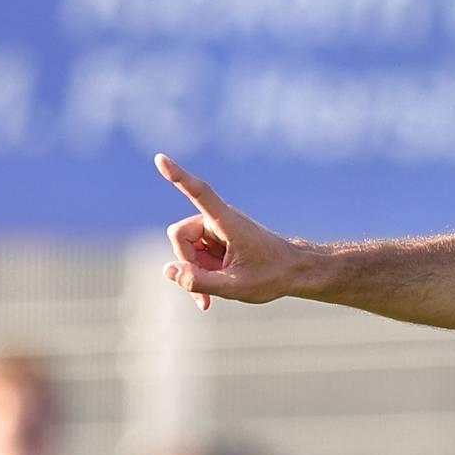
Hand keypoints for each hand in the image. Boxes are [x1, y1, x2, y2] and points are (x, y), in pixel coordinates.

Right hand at [157, 154, 308, 309]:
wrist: (293, 272)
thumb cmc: (271, 276)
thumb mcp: (234, 286)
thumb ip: (199, 281)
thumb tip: (168, 270)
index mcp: (226, 220)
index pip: (199, 193)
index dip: (178, 177)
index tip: (160, 159)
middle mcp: (217, 219)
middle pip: (180, 236)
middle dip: (187, 264)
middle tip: (204, 293)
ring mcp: (215, 229)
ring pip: (185, 249)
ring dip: (194, 273)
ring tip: (214, 293)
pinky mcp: (215, 240)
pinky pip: (194, 256)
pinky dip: (199, 275)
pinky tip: (209, 296)